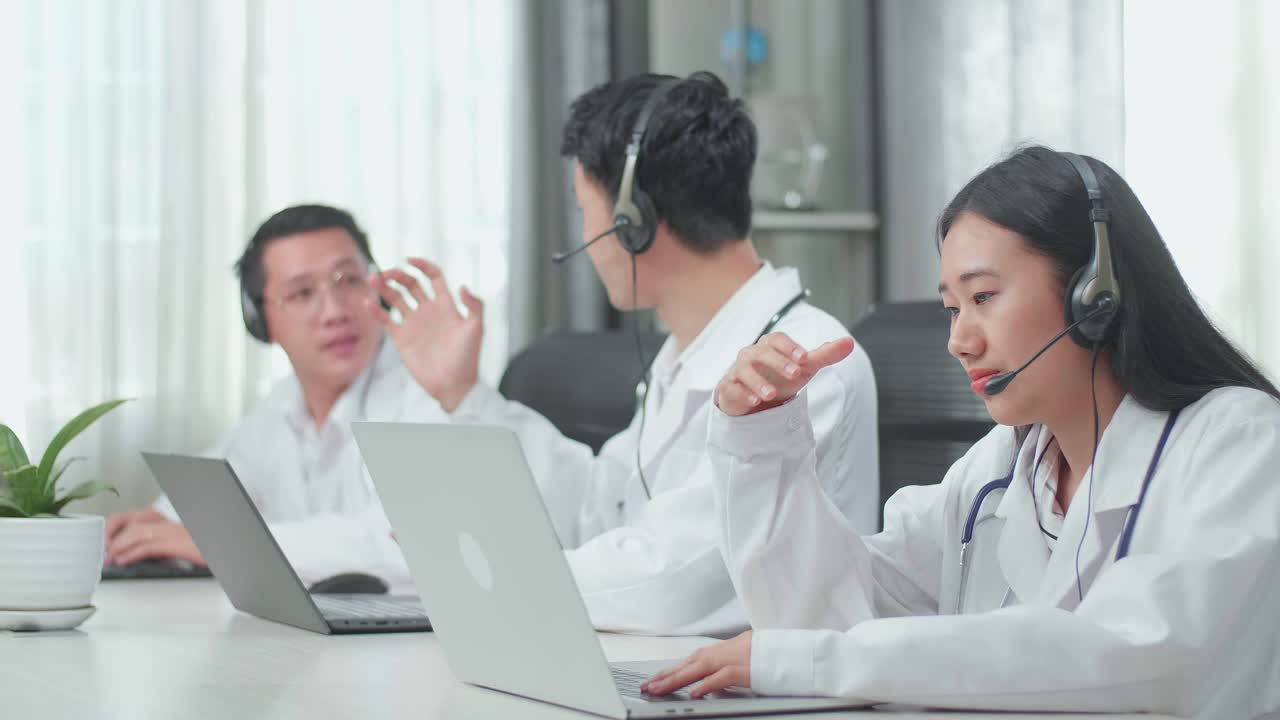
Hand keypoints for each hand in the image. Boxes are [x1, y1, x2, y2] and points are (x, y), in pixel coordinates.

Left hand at [104, 515, 204, 566]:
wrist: (231, 550)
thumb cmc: (209, 550)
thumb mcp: (183, 546)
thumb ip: (164, 546)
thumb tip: (142, 556)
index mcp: (171, 520)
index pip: (136, 516)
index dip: (117, 527)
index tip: (106, 541)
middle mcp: (171, 522)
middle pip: (132, 519)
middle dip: (112, 533)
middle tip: (103, 549)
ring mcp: (175, 531)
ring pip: (137, 532)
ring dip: (118, 545)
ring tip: (109, 557)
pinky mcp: (178, 544)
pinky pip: (149, 546)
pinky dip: (132, 553)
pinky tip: (124, 561)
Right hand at [369, 258, 483, 412]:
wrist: (454, 385)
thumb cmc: (468, 358)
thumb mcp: (476, 329)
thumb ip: (475, 305)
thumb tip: (462, 286)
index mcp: (446, 305)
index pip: (433, 277)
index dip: (422, 265)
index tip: (409, 259)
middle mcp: (428, 311)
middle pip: (411, 284)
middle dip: (398, 275)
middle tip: (385, 273)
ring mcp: (414, 324)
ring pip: (396, 299)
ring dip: (384, 287)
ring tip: (372, 279)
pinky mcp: (402, 338)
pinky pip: (386, 320)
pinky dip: (376, 311)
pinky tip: (367, 302)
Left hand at [642, 631, 752, 697]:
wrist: (780, 650)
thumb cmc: (759, 654)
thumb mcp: (733, 659)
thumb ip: (717, 669)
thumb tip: (704, 682)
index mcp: (715, 653)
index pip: (685, 663)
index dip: (667, 672)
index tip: (651, 680)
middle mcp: (717, 655)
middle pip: (686, 666)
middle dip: (664, 677)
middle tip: (647, 686)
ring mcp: (728, 661)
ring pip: (696, 670)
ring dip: (676, 680)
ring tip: (660, 689)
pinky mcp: (741, 670)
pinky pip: (719, 679)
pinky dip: (705, 685)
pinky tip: (693, 693)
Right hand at [716, 334, 855, 416]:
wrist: (757, 397)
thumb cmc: (781, 377)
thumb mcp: (804, 367)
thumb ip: (825, 354)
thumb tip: (849, 342)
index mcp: (769, 345)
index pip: (777, 340)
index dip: (790, 347)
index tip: (804, 357)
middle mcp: (751, 354)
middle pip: (761, 353)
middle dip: (778, 363)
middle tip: (795, 374)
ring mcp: (738, 371)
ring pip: (744, 371)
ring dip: (758, 382)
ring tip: (771, 395)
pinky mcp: (729, 388)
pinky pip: (732, 388)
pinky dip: (742, 394)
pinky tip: (753, 402)